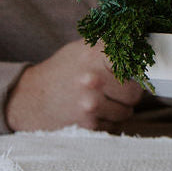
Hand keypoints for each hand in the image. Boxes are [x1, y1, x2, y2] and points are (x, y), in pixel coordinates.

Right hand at [5, 39, 143, 130]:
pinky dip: (106, 122)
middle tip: (113, 90)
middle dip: (127, 93)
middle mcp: (94, 78)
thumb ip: (111, 46)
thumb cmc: (61, 71)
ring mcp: (91, 103)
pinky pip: (113, 126)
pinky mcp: (88, 124)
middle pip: (135, 92)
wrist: (29, 98)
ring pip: (127, 112)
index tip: (135, 71)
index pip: (136, 62)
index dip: (137, 69)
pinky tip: (92, 113)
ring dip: (118, 110)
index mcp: (96, 54)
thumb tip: (142, 44)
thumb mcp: (83, 49)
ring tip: (100, 101)